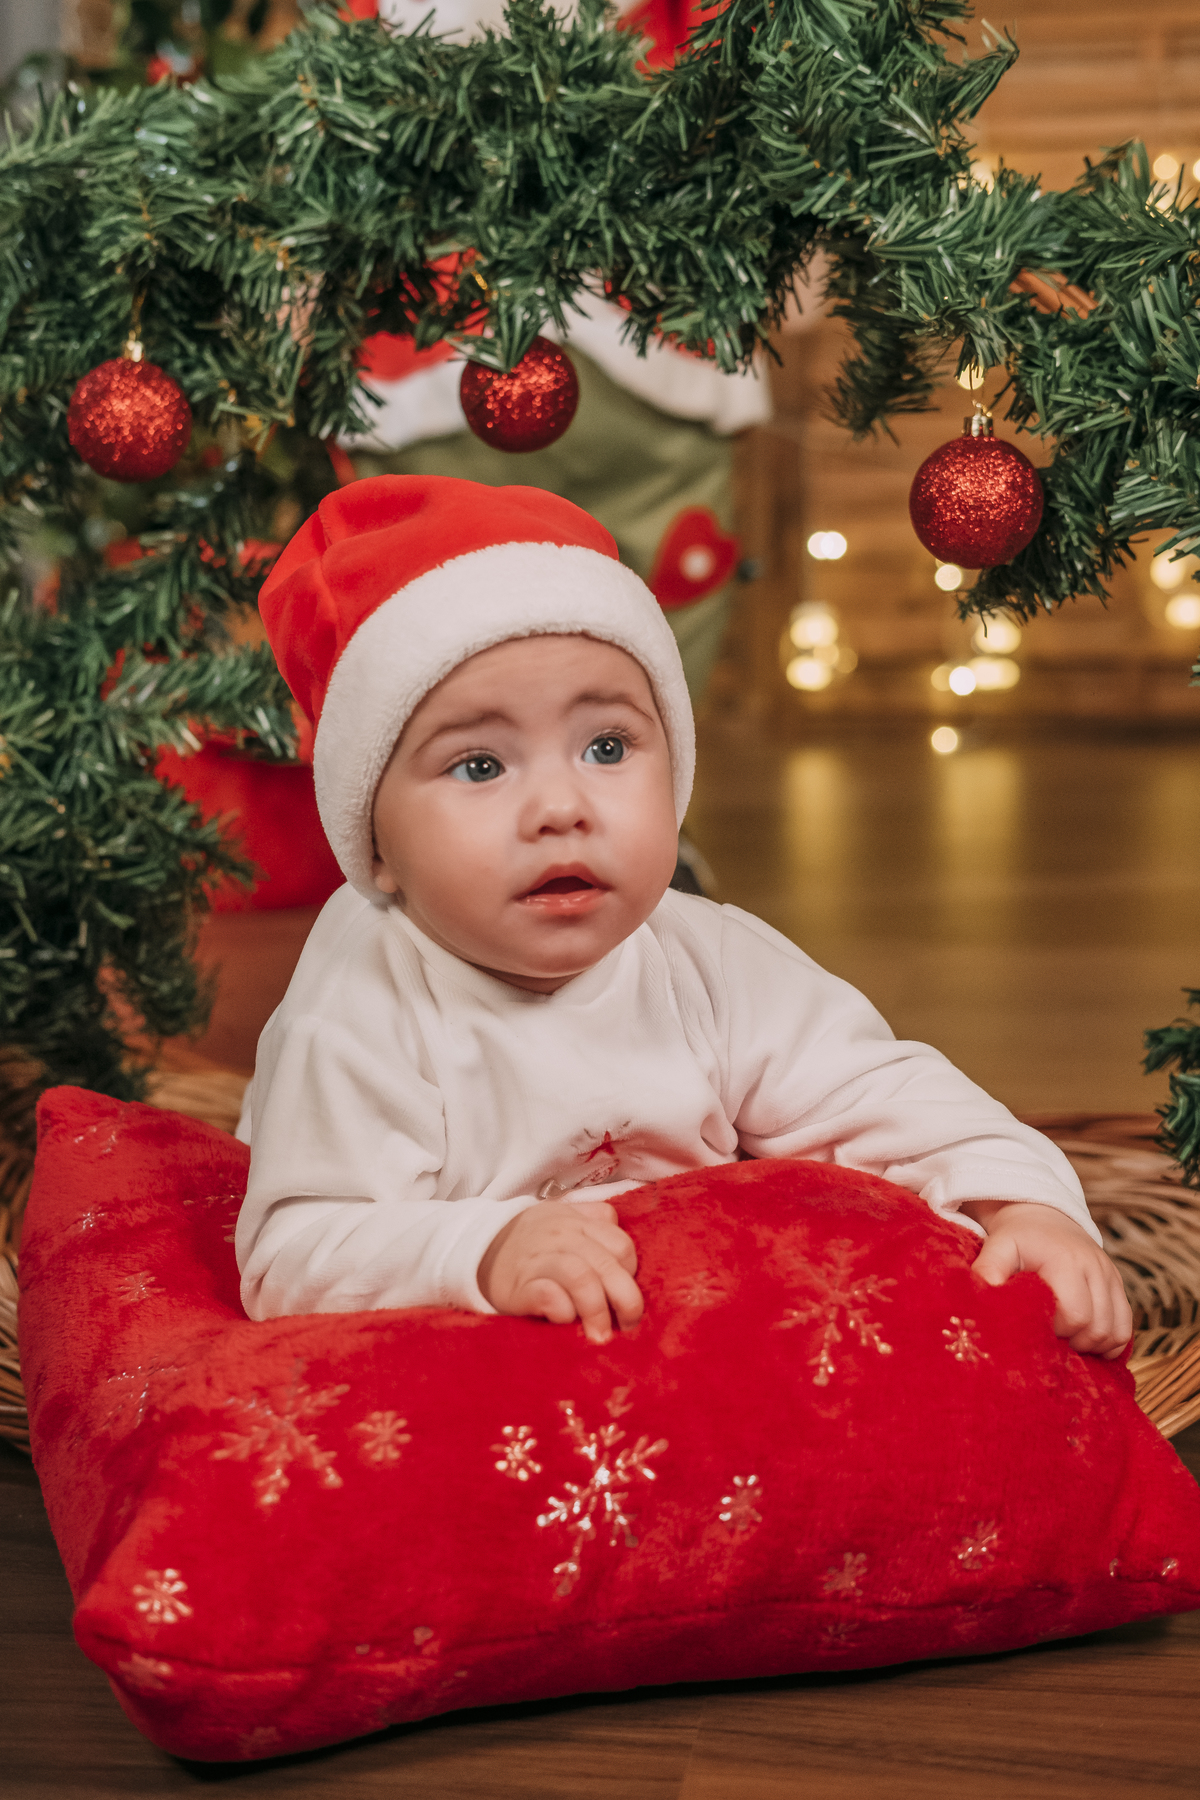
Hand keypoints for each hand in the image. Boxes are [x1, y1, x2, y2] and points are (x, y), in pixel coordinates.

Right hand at [477, 1201, 642, 1343]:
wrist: (475, 1249)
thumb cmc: (528, 1242)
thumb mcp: (561, 1219)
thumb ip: (593, 1225)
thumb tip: (625, 1257)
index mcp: (576, 1221)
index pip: (621, 1244)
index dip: (630, 1273)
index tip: (623, 1293)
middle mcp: (561, 1235)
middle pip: (608, 1264)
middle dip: (627, 1299)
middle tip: (628, 1325)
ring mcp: (539, 1259)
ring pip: (583, 1278)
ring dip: (597, 1311)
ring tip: (600, 1335)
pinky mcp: (520, 1285)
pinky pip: (550, 1296)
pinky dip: (564, 1311)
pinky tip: (565, 1320)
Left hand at [960, 1200, 1132, 1358]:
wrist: (1044, 1217)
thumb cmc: (1018, 1237)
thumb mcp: (998, 1247)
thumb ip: (988, 1270)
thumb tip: (982, 1299)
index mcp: (1066, 1261)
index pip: (1075, 1315)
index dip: (1056, 1330)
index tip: (1037, 1325)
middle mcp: (1095, 1268)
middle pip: (1097, 1328)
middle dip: (1073, 1341)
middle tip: (1050, 1335)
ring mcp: (1111, 1277)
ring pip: (1116, 1332)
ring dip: (1092, 1344)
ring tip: (1065, 1337)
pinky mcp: (1118, 1286)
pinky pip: (1126, 1328)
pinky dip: (1109, 1342)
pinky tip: (1084, 1338)